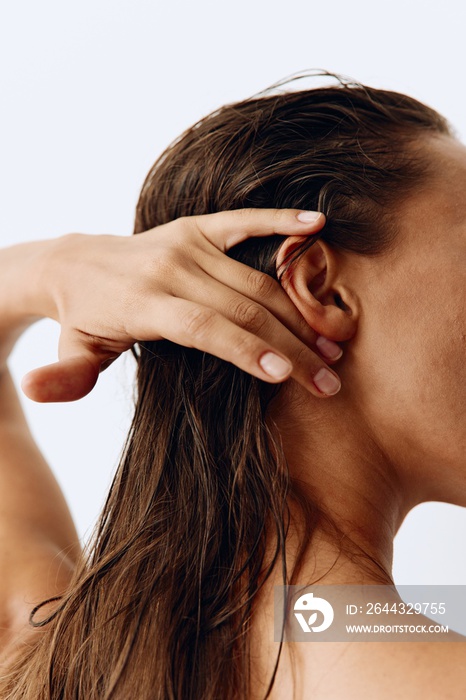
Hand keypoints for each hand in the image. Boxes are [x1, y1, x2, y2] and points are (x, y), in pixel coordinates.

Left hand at [22, 208, 347, 401]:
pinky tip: (317, 225)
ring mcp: (186, 242)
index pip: (206, 328)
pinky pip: (245, 222)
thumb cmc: (83, 320)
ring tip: (333, 343)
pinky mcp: (197, 226)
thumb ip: (62, 377)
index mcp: (144, 303)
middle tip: (330, 379)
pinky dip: (281, 222)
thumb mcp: (74, 354)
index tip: (290, 377)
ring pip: (255, 280)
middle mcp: (169, 267)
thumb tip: (31, 389)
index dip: (249, 351)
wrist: (75, 263)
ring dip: (299, 313)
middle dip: (291, 347)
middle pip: (243, 309)